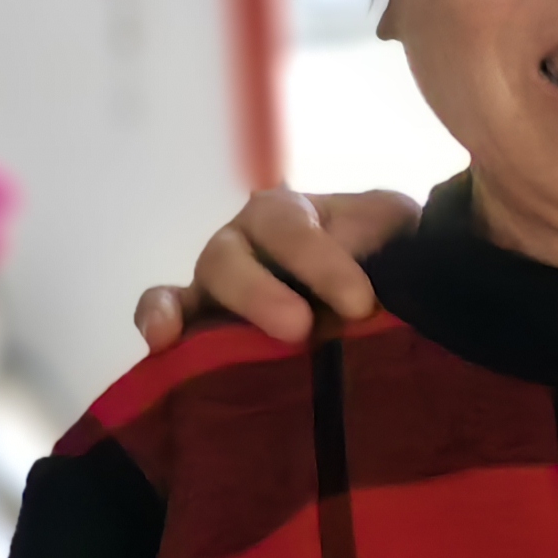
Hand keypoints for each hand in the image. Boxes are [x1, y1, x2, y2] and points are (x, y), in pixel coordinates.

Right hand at [134, 187, 415, 351]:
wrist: (385, 291)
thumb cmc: (387, 254)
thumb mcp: (397, 231)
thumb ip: (394, 236)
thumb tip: (398, 268)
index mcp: (290, 214)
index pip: (293, 229)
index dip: (321, 264)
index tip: (361, 304)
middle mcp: (244, 243)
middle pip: (233, 259)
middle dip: (261, 294)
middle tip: (298, 329)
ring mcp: (217, 284)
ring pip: (194, 287)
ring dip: (195, 313)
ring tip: (183, 337)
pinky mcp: (202, 323)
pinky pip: (170, 313)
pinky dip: (159, 321)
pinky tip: (159, 343)